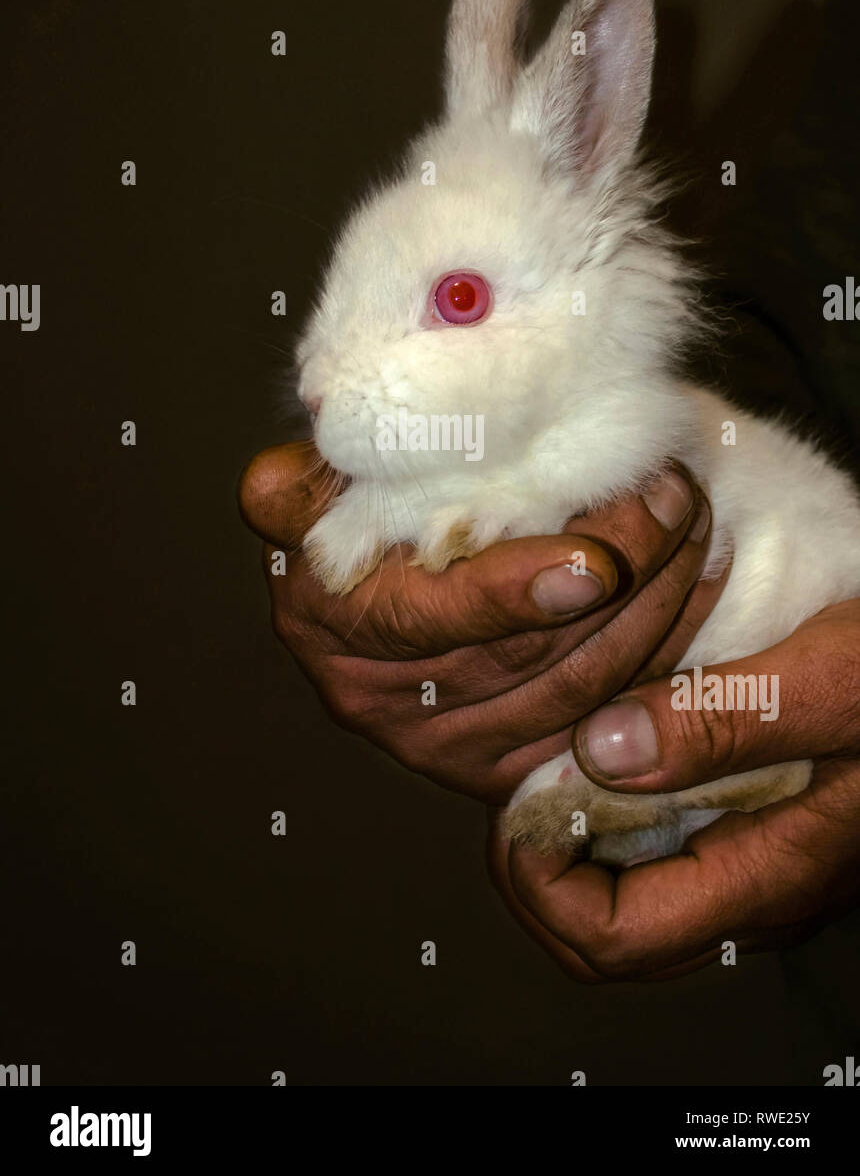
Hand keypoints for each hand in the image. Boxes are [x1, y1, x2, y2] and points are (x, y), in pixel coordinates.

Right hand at [238, 442, 727, 801]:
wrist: (396, 559)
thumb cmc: (381, 488)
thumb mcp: (351, 460)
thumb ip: (359, 455)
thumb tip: (348, 440)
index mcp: (319, 605)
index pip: (419, 617)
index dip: (508, 594)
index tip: (594, 566)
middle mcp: (362, 688)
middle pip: (515, 651)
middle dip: (615, 570)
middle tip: (672, 495)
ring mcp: (429, 741)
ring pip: (570, 685)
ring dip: (652, 601)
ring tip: (690, 520)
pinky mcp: (494, 768)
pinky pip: (599, 718)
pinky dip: (662, 648)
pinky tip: (693, 583)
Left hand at [488, 599, 859, 980]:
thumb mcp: (836, 676)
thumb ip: (726, 717)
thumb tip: (605, 749)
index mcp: (772, 871)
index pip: (615, 939)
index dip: (542, 886)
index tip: (519, 804)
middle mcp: (760, 882)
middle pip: (613, 930)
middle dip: (545, 869)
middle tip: (523, 782)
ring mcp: (762, 853)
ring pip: (636, 885)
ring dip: (579, 833)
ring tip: (555, 755)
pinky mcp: (764, 815)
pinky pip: (669, 839)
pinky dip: (620, 802)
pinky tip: (610, 737)